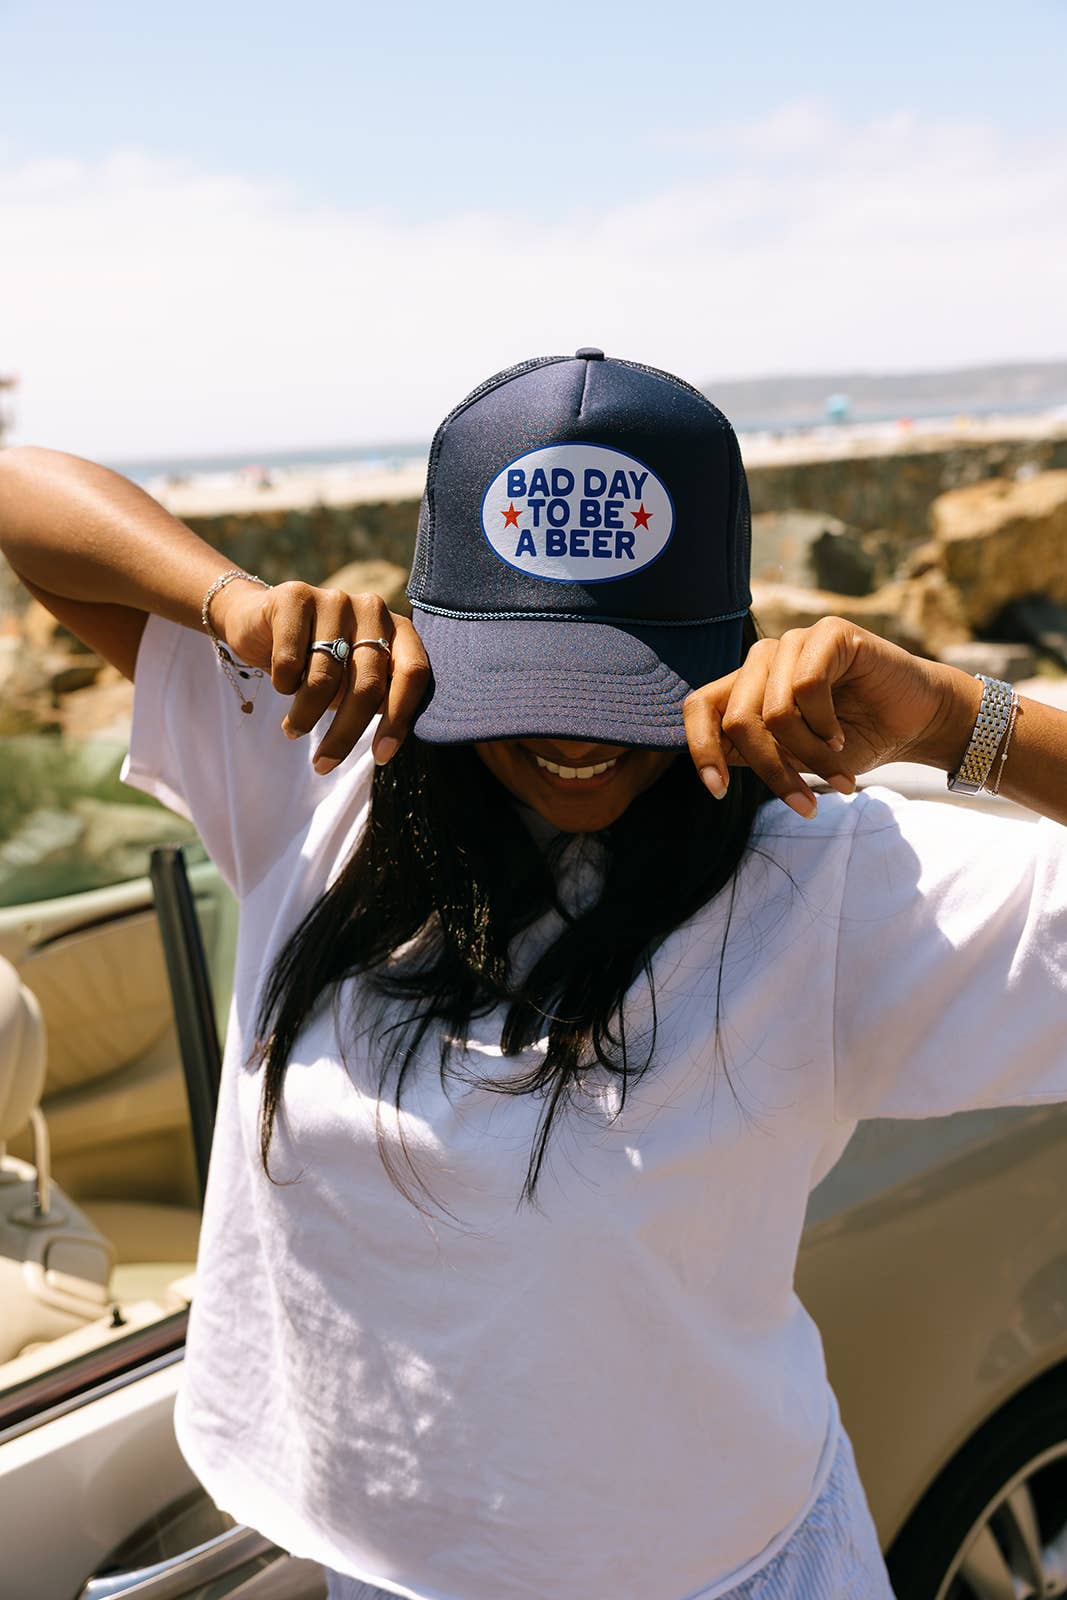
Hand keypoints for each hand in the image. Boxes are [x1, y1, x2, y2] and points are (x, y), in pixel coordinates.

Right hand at [212, 578, 429, 769]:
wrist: (260, 623)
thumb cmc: (318, 662)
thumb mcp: (353, 682)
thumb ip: (376, 699)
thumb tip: (387, 746)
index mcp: (398, 630)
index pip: (412, 674)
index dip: (399, 720)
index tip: (381, 757)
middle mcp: (372, 609)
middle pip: (367, 685)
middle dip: (345, 733)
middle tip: (324, 764)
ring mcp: (335, 599)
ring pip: (324, 678)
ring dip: (305, 715)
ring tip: (294, 729)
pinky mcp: (295, 597)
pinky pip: (291, 661)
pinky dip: (284, 684)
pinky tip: (282, 683)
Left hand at [682, 617, 980, 817]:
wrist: (914, 723)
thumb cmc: (854, 741)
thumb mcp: (794, 759)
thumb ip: (754, 755)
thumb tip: (710, 769)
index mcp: (747, 687)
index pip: (699, 707)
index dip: (700, 748)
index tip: (719, 791)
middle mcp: (764, 659)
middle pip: (737, 720)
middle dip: (771, 769)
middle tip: (803, 802)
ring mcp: (794, 642)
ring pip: (774, 711)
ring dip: (806, 754)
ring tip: (835, 767)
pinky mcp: (828, 634)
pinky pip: (807, 686)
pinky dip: (824, 724)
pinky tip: (841, 736)